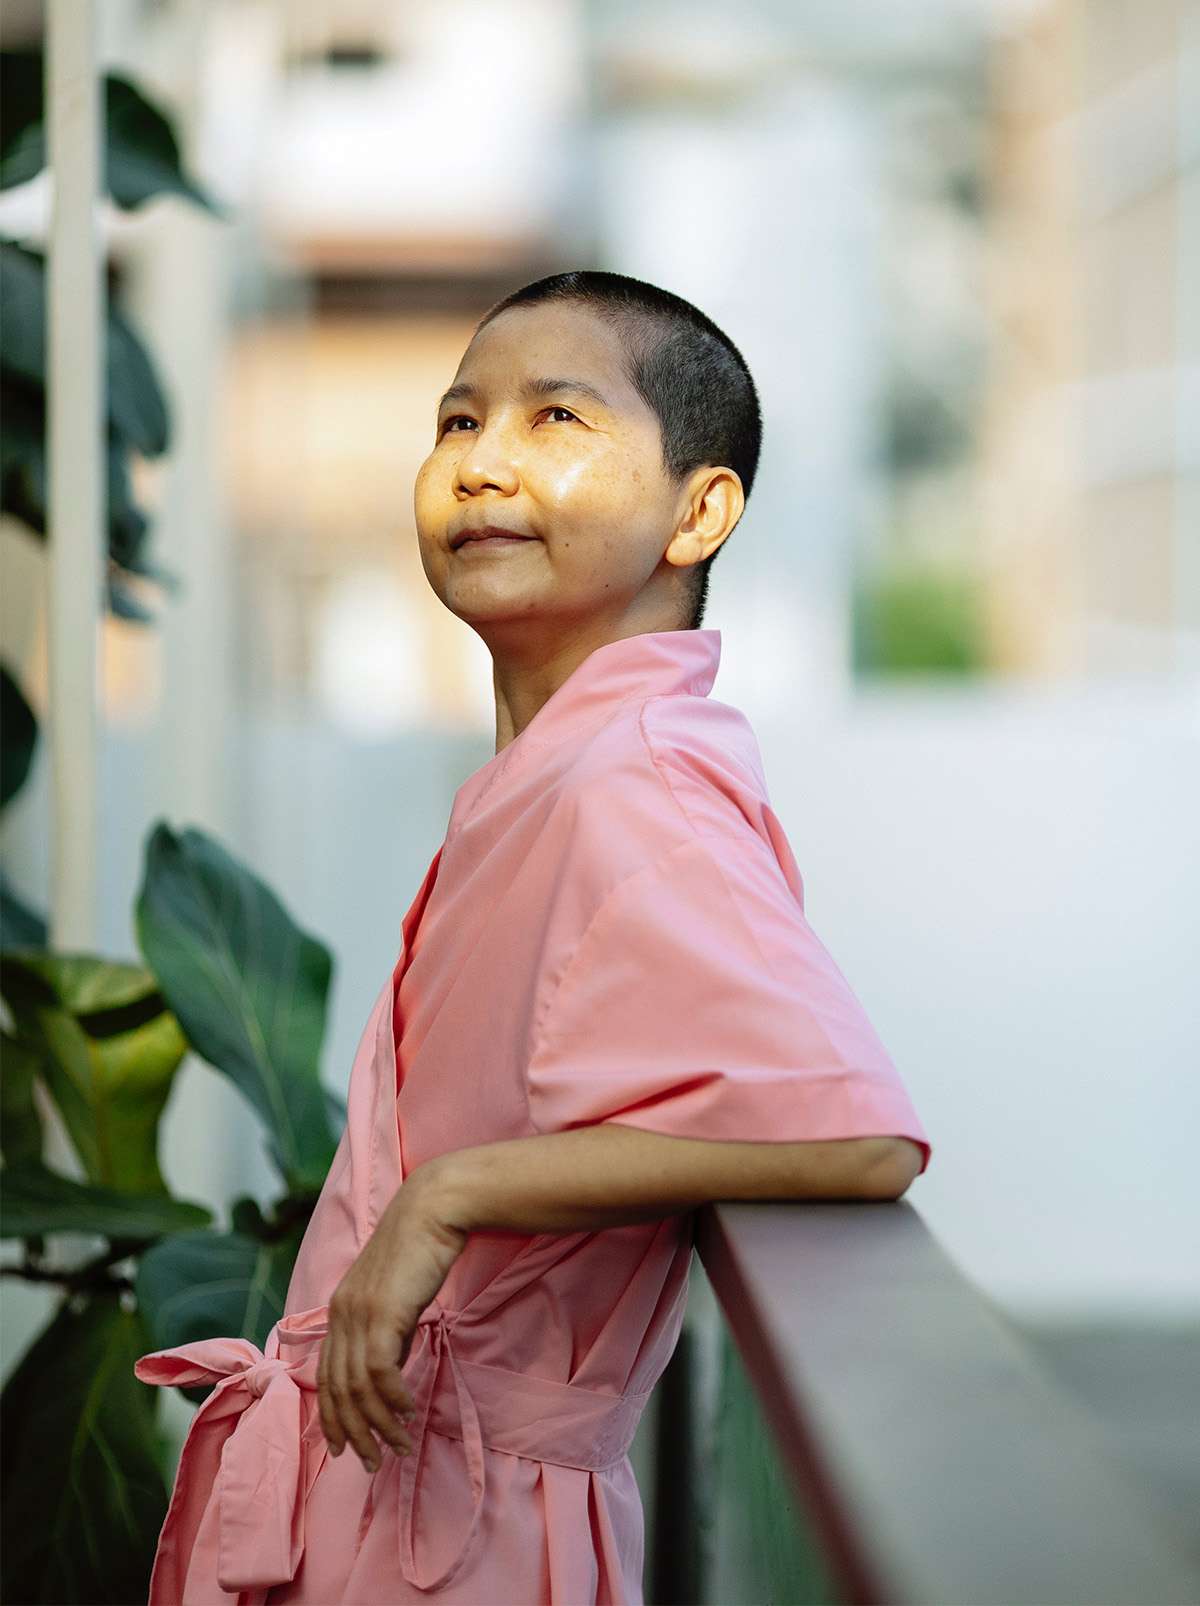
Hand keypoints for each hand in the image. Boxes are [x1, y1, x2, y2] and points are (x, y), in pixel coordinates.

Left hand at [317, 1168, 467, 1473]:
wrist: (435, 1208)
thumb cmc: (423, 1247)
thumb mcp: (396, 1293)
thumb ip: (387, 1328)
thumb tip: (390, 1367)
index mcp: (339, 1308)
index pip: (325, 1375)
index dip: (332, 1415)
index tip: (346, 1446)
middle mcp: (341, 1313)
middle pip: (336, 1389)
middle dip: (353, 1432)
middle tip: (371, 1462)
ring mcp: (359, 1313)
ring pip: (357, 1387)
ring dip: (376, 1424)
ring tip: (397, 1445)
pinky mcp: (382, 1313)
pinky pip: (379, 1371)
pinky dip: (392, 1398)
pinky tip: (407, 1411)